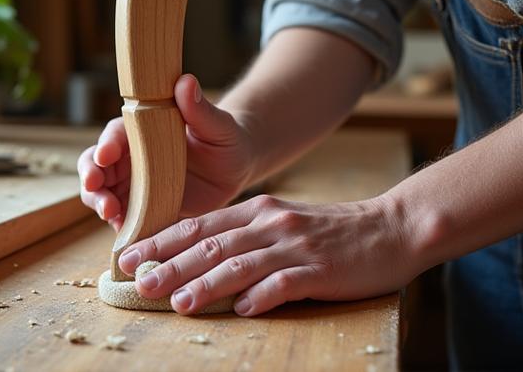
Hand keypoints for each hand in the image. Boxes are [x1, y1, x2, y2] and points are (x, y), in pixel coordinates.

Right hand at [77, 74, 254, 229]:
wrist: (234, 167)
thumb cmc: (225, 138)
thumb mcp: (216, 124)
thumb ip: (199, 108)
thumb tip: (185, 81)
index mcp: (142, 130)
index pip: (115, 134)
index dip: (106, 144)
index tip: (105, 155)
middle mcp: (132, 156)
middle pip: (97, 165)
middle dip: (91, 177)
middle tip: (95, 188)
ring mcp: (136, 184)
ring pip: (103, 193)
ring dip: (99, 202)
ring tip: (109, 214)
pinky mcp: (145, 208)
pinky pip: (125, 218)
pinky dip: (120, 225)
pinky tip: (123, 234)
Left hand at [117, 194, 419, 315]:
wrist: (390, 227)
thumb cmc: (330, 231)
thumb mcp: (282, 223)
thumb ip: (245, 238)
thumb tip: (202, 264)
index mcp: (258, 212)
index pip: (200, 226)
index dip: (163, 240)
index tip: (131, 255)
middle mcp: (271, 223)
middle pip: (212, 244)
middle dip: (171, 264)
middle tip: (139, 282)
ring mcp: (296, 245)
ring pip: (241, 264)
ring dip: (207, 283)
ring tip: (177, 302)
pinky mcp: (321, 269)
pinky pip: (286, 283)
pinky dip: (262, 295)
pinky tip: (242, 309)